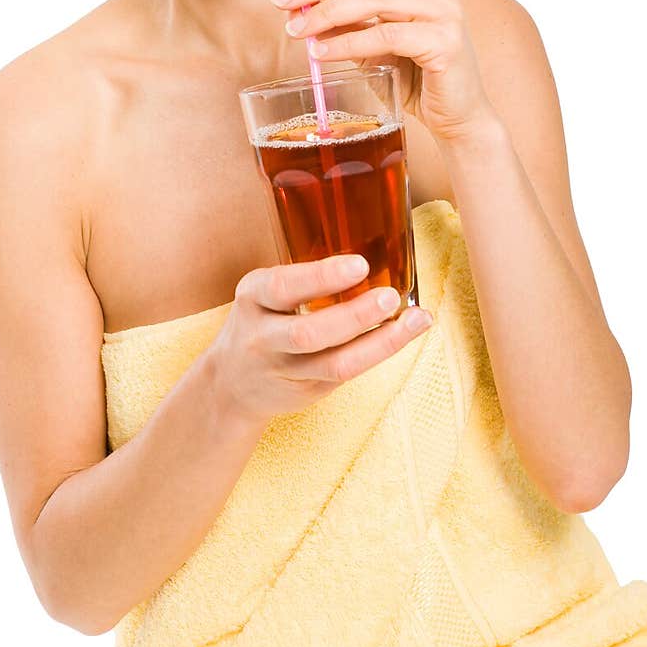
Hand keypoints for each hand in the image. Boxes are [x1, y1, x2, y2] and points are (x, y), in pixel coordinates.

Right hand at [207, 253, 431, 425]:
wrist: (231, 383)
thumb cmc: (262, 320)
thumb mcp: (265, 293)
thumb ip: (303, 280)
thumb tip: (372, 253)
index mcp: (253, 297)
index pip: (283, 286)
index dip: (322, 277)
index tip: (360, 265)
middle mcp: (263, 337)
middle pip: (309, 333)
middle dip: (355, 315)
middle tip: (391, 296)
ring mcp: (285, 370)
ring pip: (334, 363)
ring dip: (380, 342)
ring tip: (415, 320)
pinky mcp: (307, 392)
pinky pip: (347, 374)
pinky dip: (378, 353)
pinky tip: (404, 335)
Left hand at [272, 0, 499, 143]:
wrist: (458, 116)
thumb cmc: (413, 76)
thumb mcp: (369, 42)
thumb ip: (342, 21)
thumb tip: (295, 7)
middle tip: (281, 0)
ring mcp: (444, 10)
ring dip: (326, 13)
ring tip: (295, 30)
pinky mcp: (446, 41)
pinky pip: (387, 35)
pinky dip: (348, 43)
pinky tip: (321, 54)